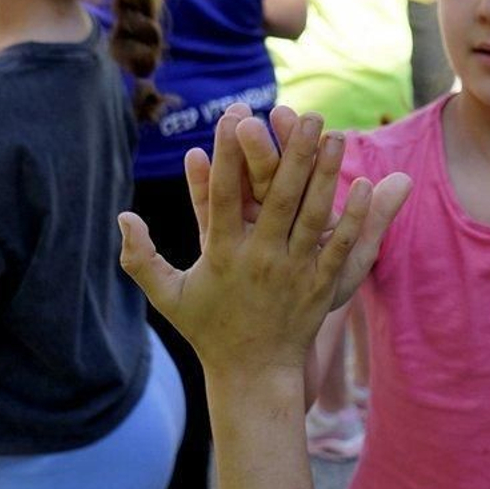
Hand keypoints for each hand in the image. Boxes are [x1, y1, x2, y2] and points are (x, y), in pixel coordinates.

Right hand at [119, 109, 410, 374]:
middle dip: (290, 153)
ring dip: (325, 175)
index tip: (234, 116)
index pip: (225, 196)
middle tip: (304, 114)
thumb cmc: (208, 330)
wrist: (251, 375)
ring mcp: (293, 272)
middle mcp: (260, 260)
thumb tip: (122, 217)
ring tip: (335, 136)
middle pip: (277, 198)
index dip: (228, 155)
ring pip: (312, 216)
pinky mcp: (320, 286)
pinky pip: (339, 247)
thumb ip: (141, 257)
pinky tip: (367, 186)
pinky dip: (353, 218)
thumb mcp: (167, 296)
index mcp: (222, 255)